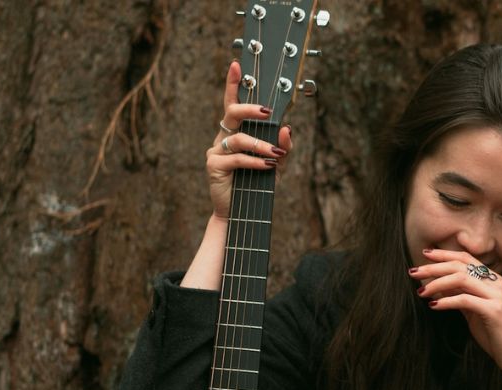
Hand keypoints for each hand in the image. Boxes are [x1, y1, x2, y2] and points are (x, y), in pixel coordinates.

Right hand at [207, 60, 292, 219]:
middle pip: (231, 112)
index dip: (233, 83)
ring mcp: (216, 150)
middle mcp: (223, 137)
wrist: (240, 214)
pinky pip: (237, 158)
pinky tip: (267, 166)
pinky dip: (255, 161)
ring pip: (239, 138)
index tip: (237, 64)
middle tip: (267, 111)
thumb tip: (288, 128)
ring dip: (260, 144)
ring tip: (275, 154)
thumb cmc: (257, 185)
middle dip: (248, 107)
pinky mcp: (214, 165)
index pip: (232, 102)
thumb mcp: (276, 164)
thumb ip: (284, 147)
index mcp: (235, 132)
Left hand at [410, 249, 501, 381]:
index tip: (425, 254)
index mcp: (493, 280)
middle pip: (460, 265)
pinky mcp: (493, 310)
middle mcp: (496, 283)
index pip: (465, 259)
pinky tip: (433, 305)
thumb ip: (461, 295)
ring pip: (461, 278)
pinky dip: (446, 301)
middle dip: (433, 267)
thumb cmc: (495, 334)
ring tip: (421, 291)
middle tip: (413, 272)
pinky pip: (464, 300)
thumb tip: (440, 284)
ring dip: (436, 283)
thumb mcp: (474, 311)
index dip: (444, 254)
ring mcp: (496, 296)